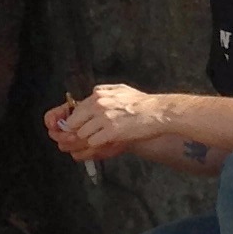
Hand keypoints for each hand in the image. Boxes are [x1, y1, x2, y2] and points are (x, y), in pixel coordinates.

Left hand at [46, 83, 165, 158]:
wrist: (157, 112)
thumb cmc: (142, 102)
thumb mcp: (120, 89)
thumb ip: (104, 91)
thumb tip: (94, 93)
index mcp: (98, 94)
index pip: (76, 110)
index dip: (76, 121)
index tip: (80, 126)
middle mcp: (98, 105)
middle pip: (75, 122)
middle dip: (79, 130)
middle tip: (88, 135)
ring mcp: (104, 118)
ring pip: (83, 134)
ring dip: (90, 138)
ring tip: (101, 138)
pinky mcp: (111, 132)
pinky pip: (94, 142)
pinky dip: (98, 144)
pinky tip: (108, 141)